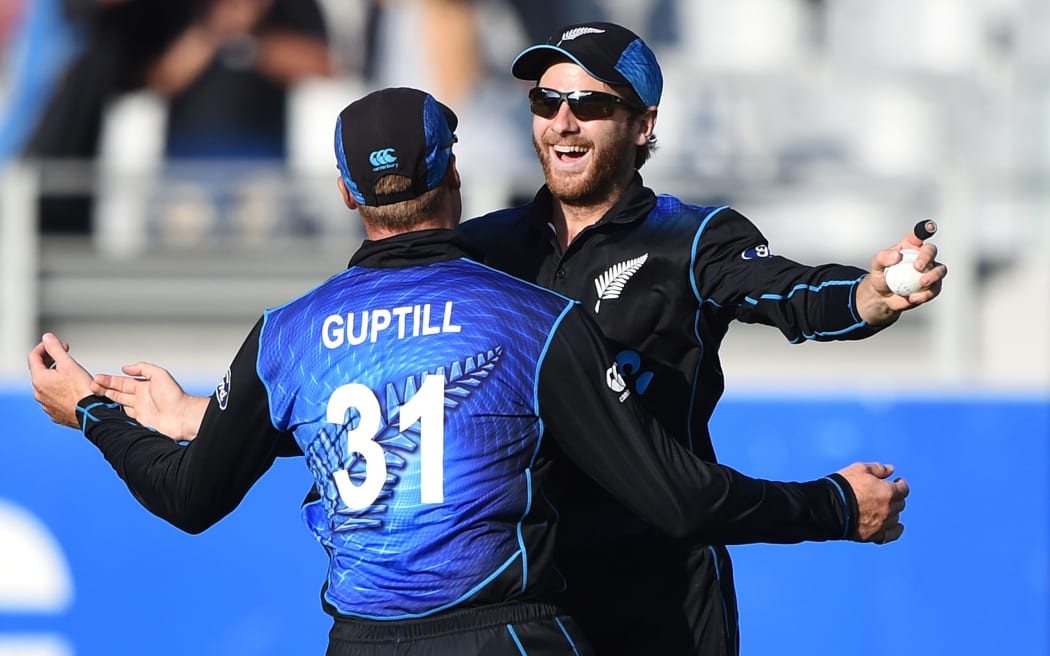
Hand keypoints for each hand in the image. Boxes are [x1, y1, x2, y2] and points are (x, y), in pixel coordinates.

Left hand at [28, 333, 94, 428]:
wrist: (92, 414)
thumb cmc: (82, 390)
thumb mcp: (69, 364)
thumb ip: (56, 349)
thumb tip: (47, 337)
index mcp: (39, 379)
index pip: (33, 357)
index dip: (44, 346)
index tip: (56, 343)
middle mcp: (39, 393)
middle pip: (40, 371)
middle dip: (51, 360)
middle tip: (64, 353)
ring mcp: (46, 404)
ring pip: (47, 385)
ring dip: (55, 376)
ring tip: (71, 372)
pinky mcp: (55, 413)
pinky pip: (54, 398)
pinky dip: (60, 390)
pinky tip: (72, 388)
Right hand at [91, 362, 208, 441]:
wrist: (182, 418)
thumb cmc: (175, 396)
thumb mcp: (160, 374)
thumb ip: (143, 368)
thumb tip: (125, 368)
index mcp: (144, 387)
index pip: (122, 383)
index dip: (108, 381)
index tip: (96, 379)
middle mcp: (140, 399)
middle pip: (117, 393)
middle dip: (102, 390)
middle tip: (89, 387)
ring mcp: (139, 412)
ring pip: (117, 405)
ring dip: (105, 401)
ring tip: (91, 397)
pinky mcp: (138, 423)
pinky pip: (122, 418)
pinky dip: (113, 415)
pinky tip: (103, 413)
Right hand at [837, 462, 909, 543]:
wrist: (829, 508)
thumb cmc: (844, 486)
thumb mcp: (859, 469)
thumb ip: (878, 469)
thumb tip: (891, 469)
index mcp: (889, 492)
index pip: (903, 488)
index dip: (900, 484)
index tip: (896, 482)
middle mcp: (890, 509)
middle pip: (900, 503)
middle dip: (895, 497)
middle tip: (885, 494)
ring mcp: (883, 523)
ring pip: (896, 518)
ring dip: (892, 512)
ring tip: (883, 508)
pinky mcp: (874, 535)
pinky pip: (891, 535)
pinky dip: (895, 530)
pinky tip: (894, 526)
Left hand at [855, 230, 946, 324]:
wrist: (882, 297)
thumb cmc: (881, 276)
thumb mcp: (876, 264)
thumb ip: (883, 257)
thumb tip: (897, 255)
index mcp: (910, 246)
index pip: (919, 234)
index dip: (926, 229)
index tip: (930, 227)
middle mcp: (922, 256)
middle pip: (931, 251)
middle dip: (927, 257)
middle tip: (918, 267)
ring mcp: (929, 271)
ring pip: (940, 270)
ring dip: (933, 276)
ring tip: (922, 283)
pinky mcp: (932, 287)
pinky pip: (935, 289)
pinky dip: (926, 294)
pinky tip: (913, 297)